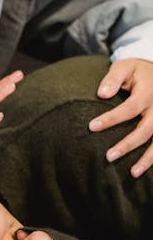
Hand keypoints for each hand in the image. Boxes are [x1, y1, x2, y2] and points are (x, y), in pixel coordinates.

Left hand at [89, 59, 152, 176]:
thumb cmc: (137, 70)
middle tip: (108, 156)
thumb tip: (101, 94)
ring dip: (147, 159)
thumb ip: (113, 79)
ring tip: (133, 173)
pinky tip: (144, 169)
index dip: (111, 119)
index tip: (92, 127)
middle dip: (128, 145)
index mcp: (148, 92)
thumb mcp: (125, 66)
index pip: (129, 108)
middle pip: (145, 130)